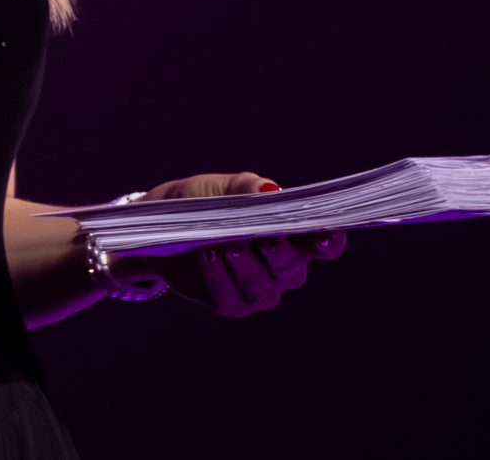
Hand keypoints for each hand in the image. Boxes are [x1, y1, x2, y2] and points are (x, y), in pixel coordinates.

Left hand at [134, 171, 346, 316]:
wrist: (160, 225)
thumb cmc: (201, 202)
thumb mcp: (221, 187)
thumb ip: (248, 188)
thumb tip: (271, 191)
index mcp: (289, 235)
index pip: (322, 244)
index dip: (329, 242)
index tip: (327, 236)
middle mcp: (281, 267)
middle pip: (294, 268)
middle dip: (280, 252)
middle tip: (264, 238)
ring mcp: (259, 289)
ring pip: (264, 286)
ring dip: (245, 264)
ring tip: (226, 244)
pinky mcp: (231, 303)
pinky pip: (233, 297)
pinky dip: (220, 276)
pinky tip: (209, 256)